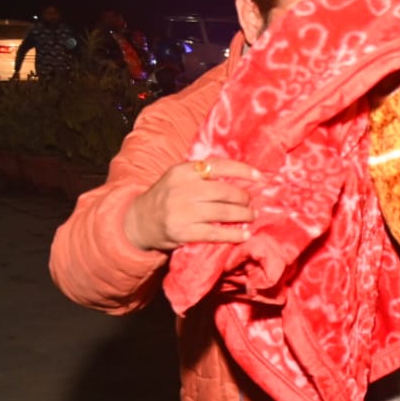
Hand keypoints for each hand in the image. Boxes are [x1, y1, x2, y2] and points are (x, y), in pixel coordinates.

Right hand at [123, 157, 261, 251]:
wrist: (139, 221)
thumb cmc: (168, 197)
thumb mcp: (179, 179)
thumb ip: (203, 176)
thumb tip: (243, 178)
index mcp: (182, 171)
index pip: (218, 165)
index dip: (242, 171)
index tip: (261, 177)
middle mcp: (181, 189)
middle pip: (223, 191)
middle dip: (243, 198)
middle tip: (251, 202)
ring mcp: (181, 211)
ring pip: (222, 212)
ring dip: (243, 215)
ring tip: (251, 216)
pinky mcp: (183, 232)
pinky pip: (215, 234)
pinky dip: (233, 235)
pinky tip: (244, 235)